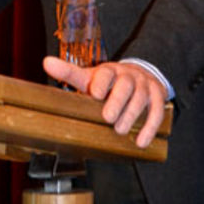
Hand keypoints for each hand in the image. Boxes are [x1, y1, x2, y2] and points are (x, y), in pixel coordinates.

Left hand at [43, 56, 166, 147]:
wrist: (139, 75)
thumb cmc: (109, 82)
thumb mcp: (90, 77)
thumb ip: (69, 73)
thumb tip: (45, 62)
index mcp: (110, 71)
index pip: (106, 73)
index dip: (101, 82)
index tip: (94, 93)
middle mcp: (128, 75)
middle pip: (125, 85)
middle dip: (117, 101)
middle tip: (108, 117)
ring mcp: (144, 85)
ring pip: (141, 98)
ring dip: (131, 115)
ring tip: (120, 130)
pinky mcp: (157, 96)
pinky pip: (157, 111)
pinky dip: (150, 127)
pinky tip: (141, 142)